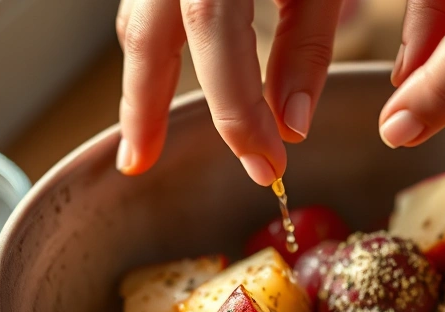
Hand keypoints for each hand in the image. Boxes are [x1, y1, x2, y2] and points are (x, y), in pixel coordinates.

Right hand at [115, 0, 342, 184]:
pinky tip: (158, 80)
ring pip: (138, 19)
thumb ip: (307, 44)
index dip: (237, 108)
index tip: (266, 163)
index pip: (215, 35)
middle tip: (139, 162)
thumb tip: (291, 125)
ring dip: (141, 81)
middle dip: (145, 104)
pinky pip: (146, 5)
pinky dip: (151, 47)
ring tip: (142, 137)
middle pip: (147, 34)